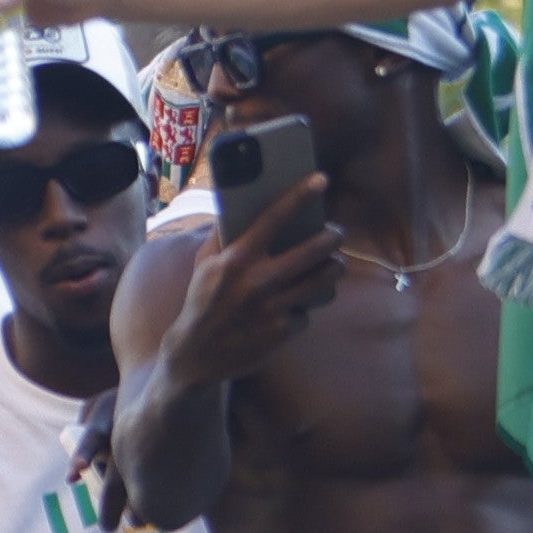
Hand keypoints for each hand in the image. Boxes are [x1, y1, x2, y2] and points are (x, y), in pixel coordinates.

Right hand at [154, 177, 343, 387]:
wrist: (197, 354)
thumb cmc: (202, 300)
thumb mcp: (204, 264)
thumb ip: (223, 236)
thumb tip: (240, 206)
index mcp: (236, 258)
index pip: (274, 218)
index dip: (300, 195)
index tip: (321, 179)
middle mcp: (258, 281)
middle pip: (316, 250)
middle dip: (333, 236)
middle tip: (335, 233)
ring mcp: (273, 308)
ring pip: (325, 281)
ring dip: (333, 270)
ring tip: (330, 265)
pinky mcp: (283, 331)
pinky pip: (308, 310)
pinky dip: (305, 306)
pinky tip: (296, 305)